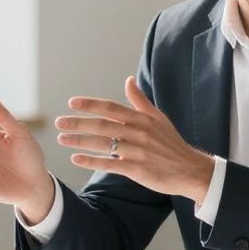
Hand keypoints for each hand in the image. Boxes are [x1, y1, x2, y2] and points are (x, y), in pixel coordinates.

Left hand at [57, 76, 213, 203]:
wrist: (190, 170)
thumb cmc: (171, 143)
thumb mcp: (159, 118)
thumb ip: (140, 101)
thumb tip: (128, 80)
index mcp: (141, 119)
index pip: (111, 108)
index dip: (90, 105)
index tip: (71, 103)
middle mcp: (138, 132)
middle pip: (102, 125)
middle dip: (78, 123)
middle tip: (58, 123)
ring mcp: (137, 151)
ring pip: (102, 144)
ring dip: (79, 141)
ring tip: (61, 139)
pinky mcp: (137, 169)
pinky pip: (109, 164)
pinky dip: (91, 161)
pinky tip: (76, 159)